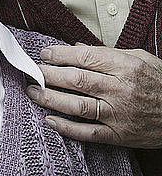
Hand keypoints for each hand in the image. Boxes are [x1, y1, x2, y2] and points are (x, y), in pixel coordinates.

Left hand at [26, 43, 161, 147]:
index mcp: (125, 65)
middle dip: (50, 75)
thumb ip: (107, 52)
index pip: (85, 57)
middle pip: (77, 80)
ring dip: (51, 99)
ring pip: (78, 106)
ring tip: (33, 92)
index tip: (45, 53)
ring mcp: (119, 113)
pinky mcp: (119, 135)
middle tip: (32, 71)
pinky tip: (51, 120)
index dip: (61, 54)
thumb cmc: (160, 81)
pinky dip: (68, 128)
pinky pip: (89, 133)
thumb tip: (78, 46)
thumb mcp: (138, 57)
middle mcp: (121, 89)